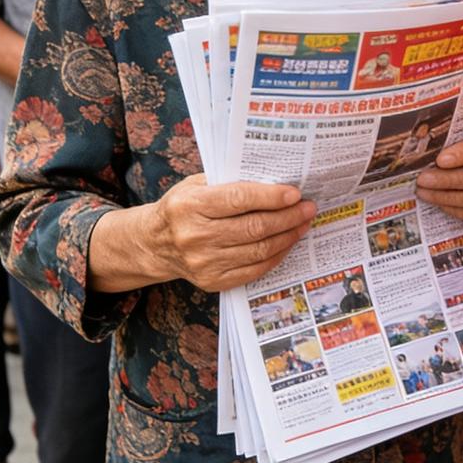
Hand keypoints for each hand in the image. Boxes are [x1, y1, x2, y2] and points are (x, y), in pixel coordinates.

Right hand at [146, 176, 316, 291]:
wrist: (155, 244)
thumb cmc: (183, 208)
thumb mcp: (196, 185)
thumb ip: (229, 182)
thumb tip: (276, 180)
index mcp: (190, 206)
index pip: (238, 199)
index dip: (271, 197)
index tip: (295, 193)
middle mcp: (194, 236)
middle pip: (254, 227)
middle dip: (287, 217)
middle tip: (308, 208)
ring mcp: (203, 263)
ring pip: (258, 250)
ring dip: (287, 236)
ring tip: (302, 223)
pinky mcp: (212, 282)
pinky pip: (254, 270)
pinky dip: (276, 255)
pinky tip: (287, 242)